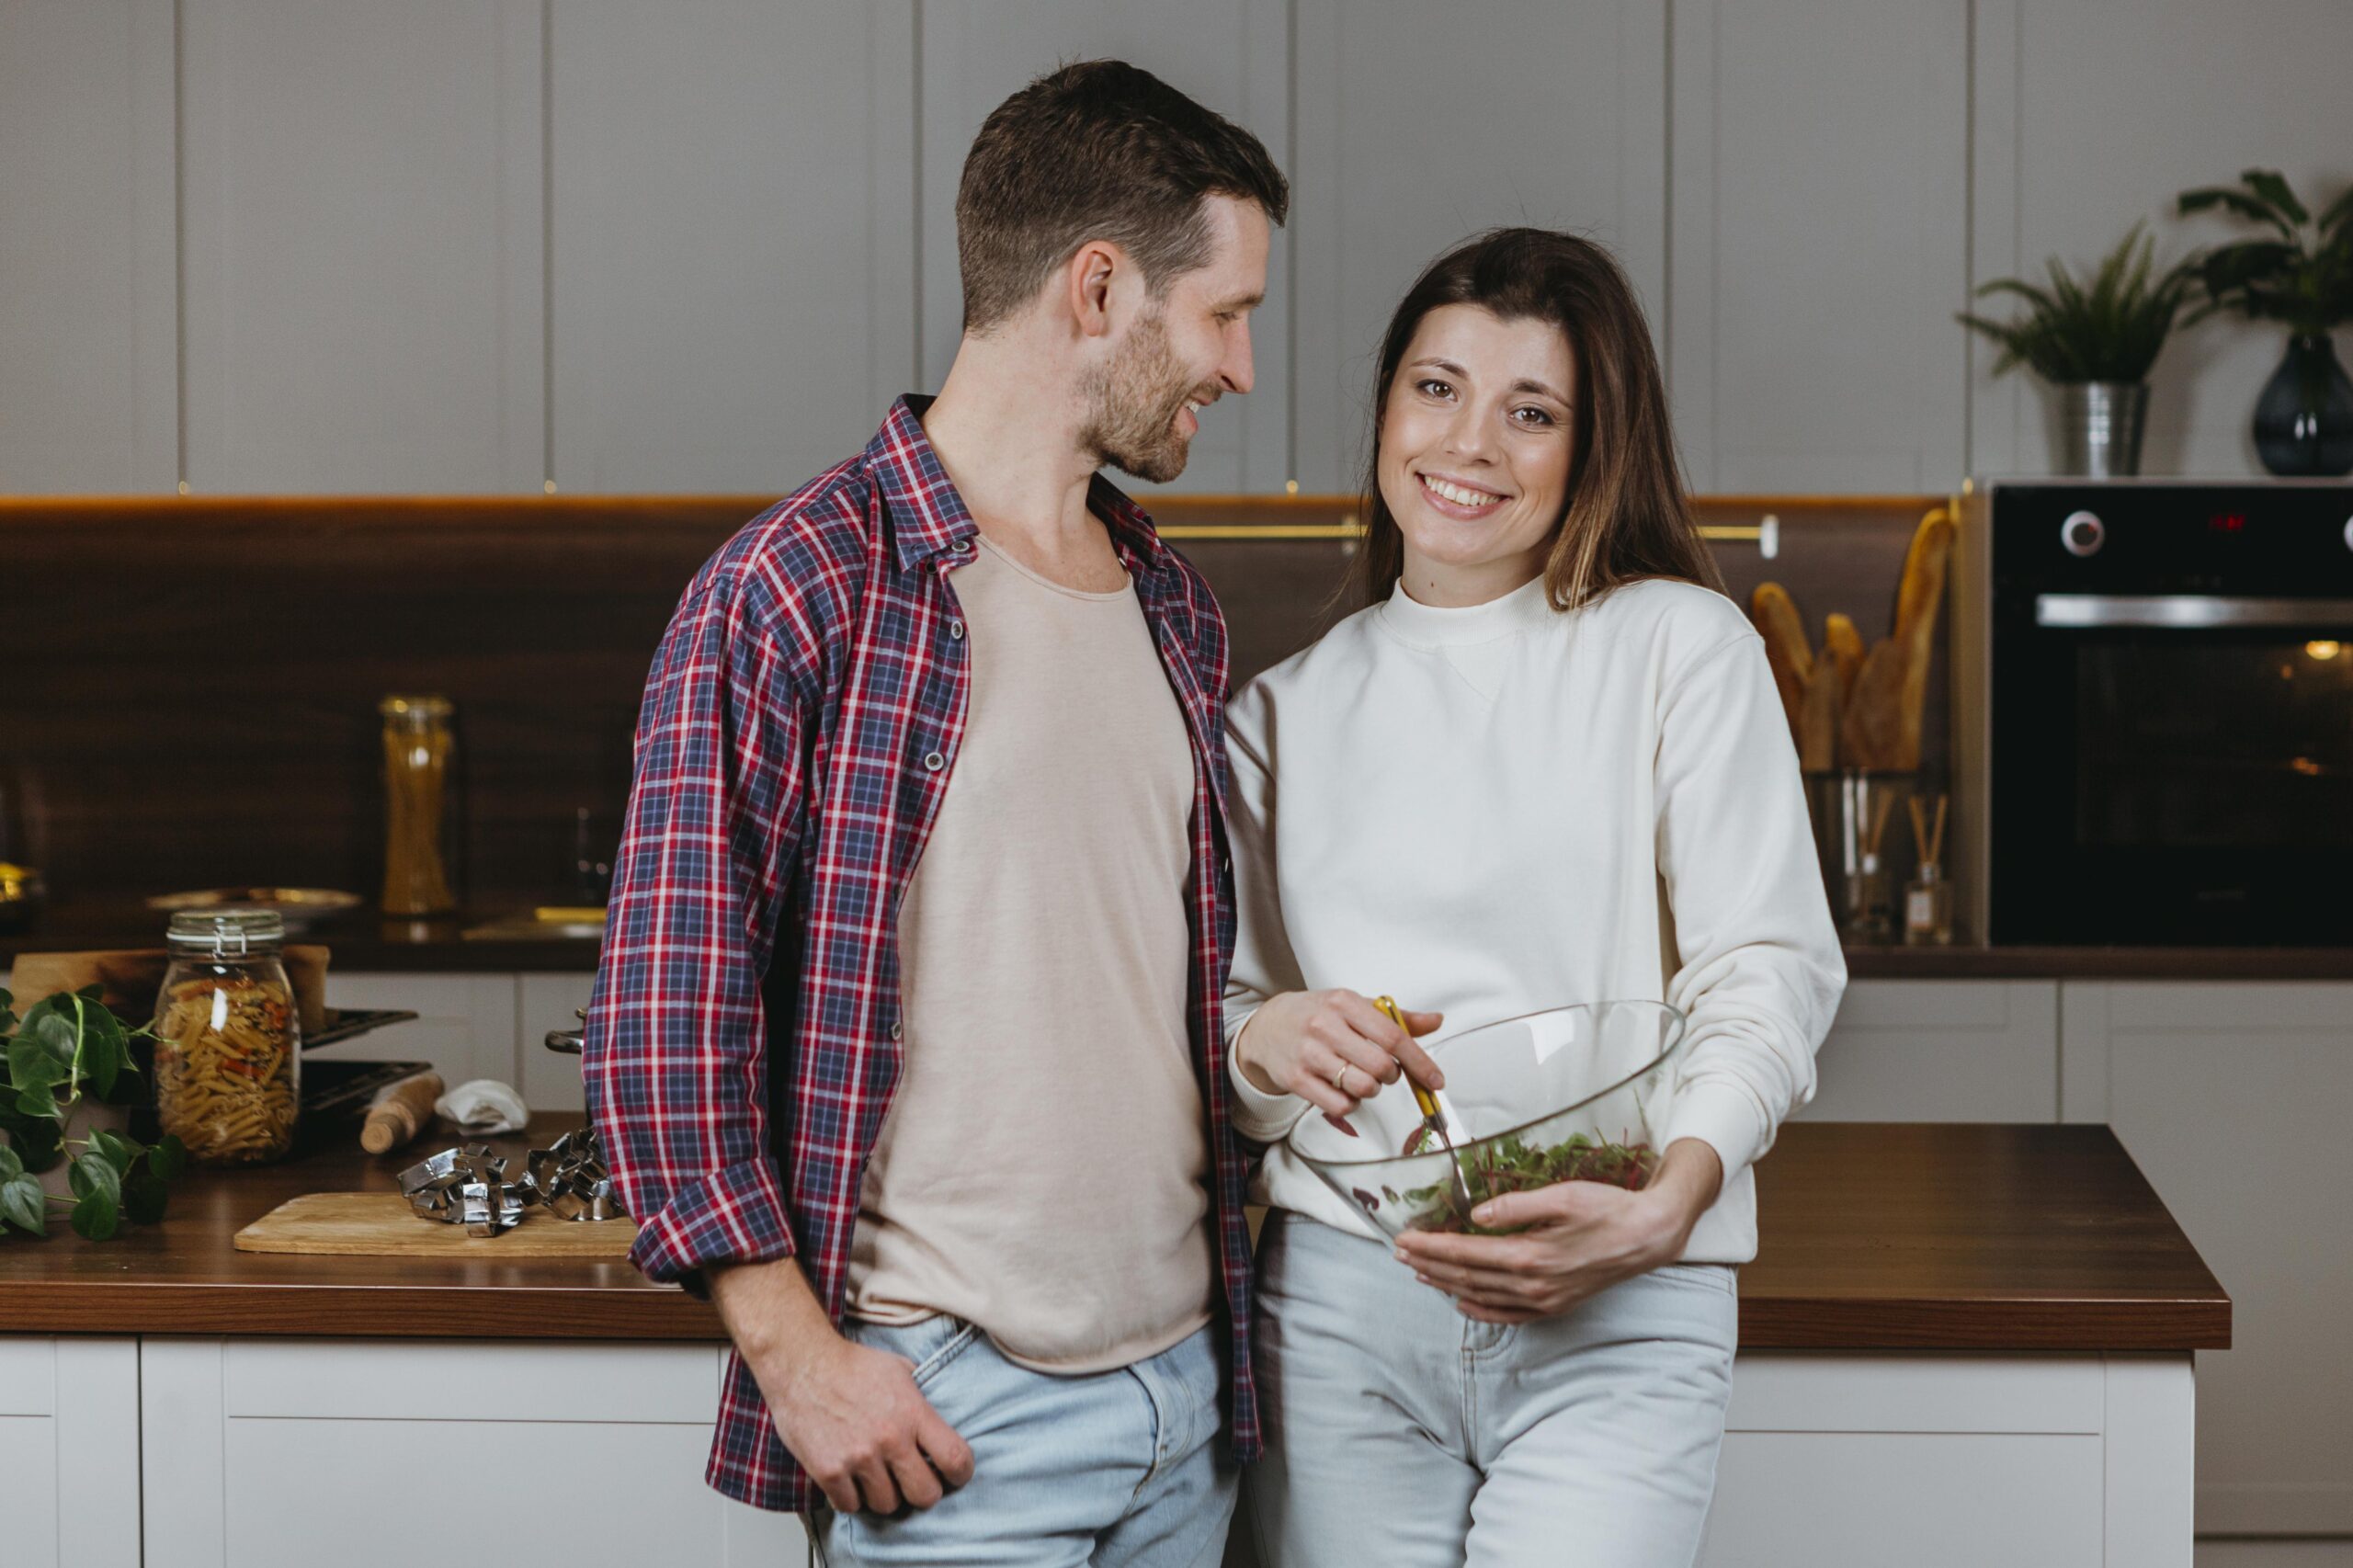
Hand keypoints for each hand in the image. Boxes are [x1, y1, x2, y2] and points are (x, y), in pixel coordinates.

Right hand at [709, 1257, 974, 1514]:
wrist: (802, 1363)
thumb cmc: (849, 1365)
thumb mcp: (899, 1370)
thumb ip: (921, 1400)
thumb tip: (940, 1419)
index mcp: (912, 1413)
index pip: (955, 1459)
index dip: (960, 1473)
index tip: (954, 1475)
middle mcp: (889, 1439)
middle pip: (925, 1495)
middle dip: (923, 1492)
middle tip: (914, 1482)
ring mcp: (858, 1458)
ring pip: (887, 1505)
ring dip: (885, 1495)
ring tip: (877, 1478)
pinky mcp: (828, 1471)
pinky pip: (851, 1506)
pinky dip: (851, 1497)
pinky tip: (851, 1479)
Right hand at [1233, 988, 1444, 1123]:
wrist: (1267, 1027)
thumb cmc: (1317, 1015)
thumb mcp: (1354, 1006)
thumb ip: (1396, 1017)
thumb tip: (1435, 1021)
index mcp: (1344, 1003)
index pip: (1393, 1037)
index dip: (1419, 1062)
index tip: (1435, 1080)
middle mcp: (1325, 1026)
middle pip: (1380, 1067)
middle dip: (1391, 1076)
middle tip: (1384, 1072)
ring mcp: (1309, 1054)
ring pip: (1362, 1088)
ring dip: (1371, 1089)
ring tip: (1361, 1078)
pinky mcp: (1296, 1079)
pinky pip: (1340, 1105)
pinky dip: (1351, 1103)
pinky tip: (1344, 1090)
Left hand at [1392, 1138, 1724, 1321]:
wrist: (1649, 1237)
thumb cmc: (1607, 1209)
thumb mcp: (1562, 1196)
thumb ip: (1515, 1206)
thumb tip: (1476, 1216)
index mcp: (1530, 1255)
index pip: (1466, 1253)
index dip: (1431, 1247)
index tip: (1403, 1239)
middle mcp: (1532, 1285)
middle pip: (1467, 1277)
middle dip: (1429, 1265)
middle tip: (1399, 1254)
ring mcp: (1544, 1300)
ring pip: (1482, 1296)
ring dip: (1447, 1285)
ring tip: (1419, 1273)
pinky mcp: (1555, 1306)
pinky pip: (1508, 1315)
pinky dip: (1480, 1310)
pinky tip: (1463, 1303)